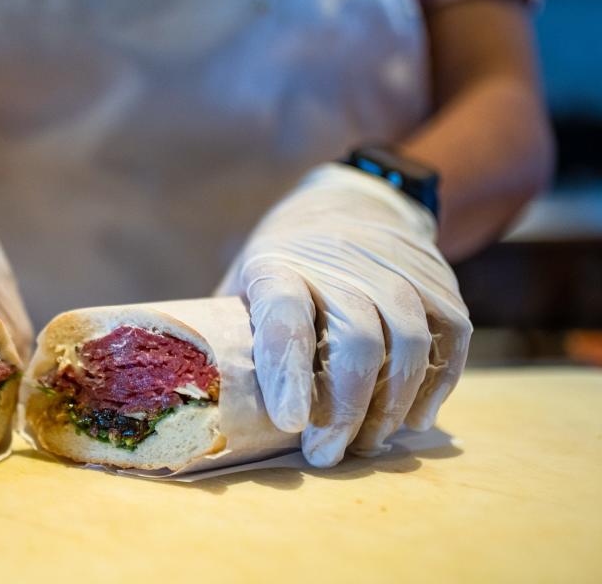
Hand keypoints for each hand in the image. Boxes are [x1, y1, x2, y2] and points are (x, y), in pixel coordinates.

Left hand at [217, 163, 471, 466]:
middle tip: (326, 453)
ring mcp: (394, 267)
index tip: (291, 421)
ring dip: (391, 405)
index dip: (287, 368)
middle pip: (356, 336)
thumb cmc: (285, 264)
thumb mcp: (243, 283)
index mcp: (278, 265)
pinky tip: (414, 418)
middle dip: (345, 407)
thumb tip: (207, 404)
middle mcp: (339, 261)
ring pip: (407, 340)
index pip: (284, 311)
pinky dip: (436, 383)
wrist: (353, 203)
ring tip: (367, 443)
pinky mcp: (437, 279)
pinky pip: (449, 335)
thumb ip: (231, 335)